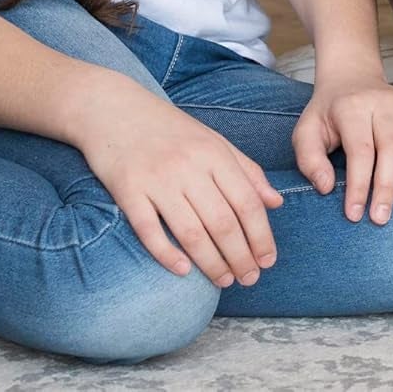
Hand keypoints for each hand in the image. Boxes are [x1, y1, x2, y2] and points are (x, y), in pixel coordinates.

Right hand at [76, 74, 281, 286]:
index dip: (261, 235)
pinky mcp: (128, 191)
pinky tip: (184, 271)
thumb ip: (247, 171)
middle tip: (250, 279)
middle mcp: (190, 166)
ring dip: (211, 262)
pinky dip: (167, 254)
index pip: (247, 201)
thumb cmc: (171, 130)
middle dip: (241, 255)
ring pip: (191, 231)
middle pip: (223, 221)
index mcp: (215, 154)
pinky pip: (150, 230)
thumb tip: (276, 202)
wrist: (116, 110)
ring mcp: (158, 180)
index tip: (269, 260)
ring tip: (224, 281)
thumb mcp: (215, 142)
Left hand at [292, 66, 392, 224]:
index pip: (359, 150)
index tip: (355, 215)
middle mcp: (383, 103)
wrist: (350, 77)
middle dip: (387, 184)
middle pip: (391, 146)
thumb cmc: (328, 114)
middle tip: (382, 218)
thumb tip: (326, 188)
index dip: (358, 184)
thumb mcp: (306, 131)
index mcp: (352, 109)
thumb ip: (309, 159)